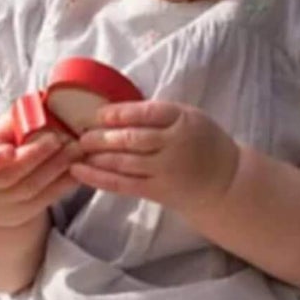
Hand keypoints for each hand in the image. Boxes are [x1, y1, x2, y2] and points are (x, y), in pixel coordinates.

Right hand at [0, 123, 80, 228]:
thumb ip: (11, 123)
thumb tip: (38, 100)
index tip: (9, 151)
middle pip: (13, 175)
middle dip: (37, 155)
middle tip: (58, 138)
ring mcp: (5, 205)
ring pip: (33, 187)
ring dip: (57, 166)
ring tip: (75, 148)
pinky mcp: (26, 212)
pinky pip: (48, 198)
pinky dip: (66, 182)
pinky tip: (78, 166)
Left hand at [72, 99, 239, 213]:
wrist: (225, 181)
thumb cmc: (201, 142)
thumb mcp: (188, 117)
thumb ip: (157, 113)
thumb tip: (114, 107)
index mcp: (182, 121)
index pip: (147, 113)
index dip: (119, 113)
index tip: (98, 114)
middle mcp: (174, 146)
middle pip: (131, 139)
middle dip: (100, 137)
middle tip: (79, 134)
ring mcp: (165, 171)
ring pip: (123, 163)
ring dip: (95, 156)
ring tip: (75, 150)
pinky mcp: (156, 192)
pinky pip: (122, 185)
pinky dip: (98, 178)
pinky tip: (79, 171)